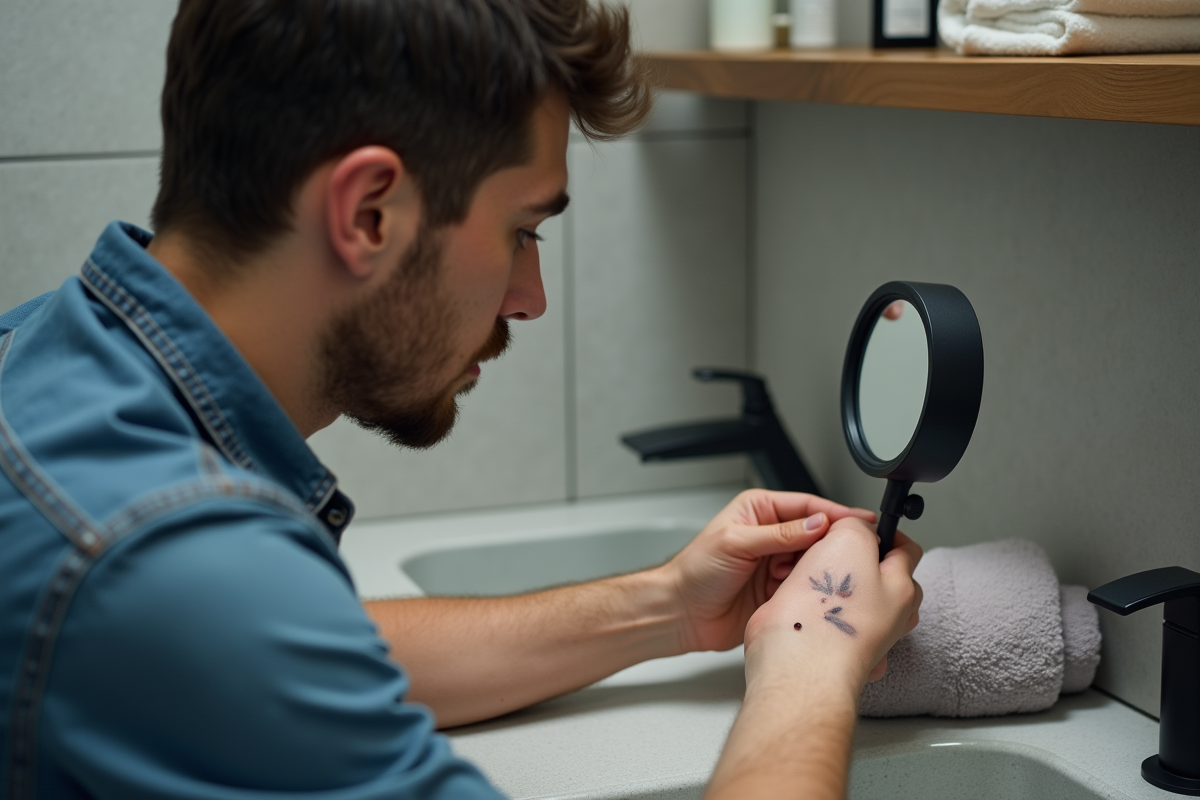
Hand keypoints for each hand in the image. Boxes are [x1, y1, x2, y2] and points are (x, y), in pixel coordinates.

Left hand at [658, 490, 875, 653]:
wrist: (681, 614)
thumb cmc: (695, 572)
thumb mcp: (736, 543)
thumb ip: (778, 534)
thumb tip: (816, 523)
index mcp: (759, 511)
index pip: (806, 506)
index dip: (835, 514)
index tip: (860, 522)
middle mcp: (770, 535)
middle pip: (816, 535)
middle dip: (835, 545)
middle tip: (859, 552)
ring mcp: (776, 564)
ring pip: (815, 563)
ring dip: (825, 570)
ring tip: (842, 576)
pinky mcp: (780, 590)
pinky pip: (807, 588)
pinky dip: (815, 591)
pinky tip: (823, 595)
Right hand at [744, 517, 922, 690]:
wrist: (799, 664)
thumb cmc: (827, 612)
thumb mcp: (848, 538)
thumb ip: (857, 526)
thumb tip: (856, 530)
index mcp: (903, 588)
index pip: (906, 549)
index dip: (884, 532)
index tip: (863, 527)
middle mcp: (891, 617)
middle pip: (882, 578)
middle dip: (857, 562)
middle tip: (831, 553)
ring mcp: (866, 638)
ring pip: (856, 603)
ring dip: (835, 590)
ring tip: (810, 583)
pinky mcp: (838, 653)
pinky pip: (832, 625)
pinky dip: (818, 615)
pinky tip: (802, 610)